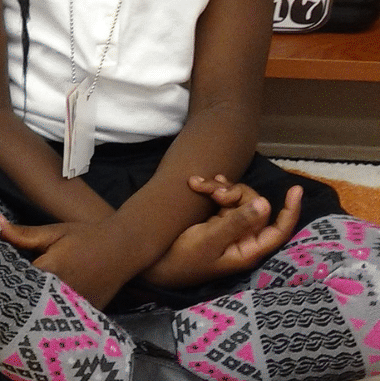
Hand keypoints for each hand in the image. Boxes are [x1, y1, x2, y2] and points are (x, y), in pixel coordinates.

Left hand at [0, 215, 130, 309]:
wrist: (123, 248)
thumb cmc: (85, 237)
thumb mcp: (53, 232)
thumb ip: (23, 234)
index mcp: (51, 271)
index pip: (15, 283)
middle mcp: (63, 293)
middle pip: (27, 301)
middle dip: (10, 298)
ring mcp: (76, 307)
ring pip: (42, 313)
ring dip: (27, 308)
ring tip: (6, 306)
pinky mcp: (85, 314)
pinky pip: (60, 317)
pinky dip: (47, 314)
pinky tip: (33, 310)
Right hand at [140, 177, 300, 289]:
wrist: (154, 266)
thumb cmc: (183, 259)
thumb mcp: (208, 241)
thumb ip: (236, 222)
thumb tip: (266, 204)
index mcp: (248, 249)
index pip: (279, 230)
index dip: (289, 210)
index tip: (295, 188)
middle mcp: (243, 238)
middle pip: (255, 206)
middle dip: (235, 193)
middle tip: (212, 192)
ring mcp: (229, 228)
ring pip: (237, 199)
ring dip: (219, 188)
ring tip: (196, 184)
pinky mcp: (214, 221)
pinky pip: (222, 199)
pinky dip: (212, 189)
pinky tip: (197, 183)